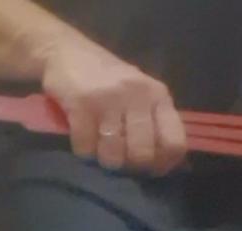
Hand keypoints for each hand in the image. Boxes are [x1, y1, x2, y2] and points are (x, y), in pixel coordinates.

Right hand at [40, 38, 187, 175]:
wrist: (66, 51)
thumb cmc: (107, 81)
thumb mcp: (139, 95)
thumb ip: (153, 124)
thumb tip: (161, 167)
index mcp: (158, 95)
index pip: (174, 143)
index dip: (163, 164)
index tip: (150, 168)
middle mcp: (138, 95)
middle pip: (142, 155)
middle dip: (128, 166)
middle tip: (119, 158)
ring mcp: (110, 98)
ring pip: (113, 156)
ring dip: (103, 159)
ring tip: (99, 146)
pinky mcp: (82, 103)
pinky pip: (86, 148)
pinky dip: (83, 150)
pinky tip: (82, 137)